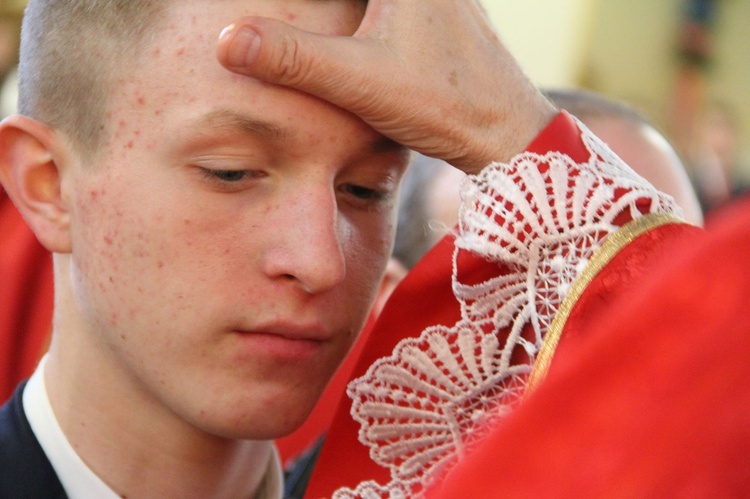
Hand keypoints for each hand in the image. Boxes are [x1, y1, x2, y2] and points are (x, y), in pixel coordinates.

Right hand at [216, 0, 556, 171]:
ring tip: (289, 21)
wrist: (506, 131)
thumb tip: (226, 41)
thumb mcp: (361, 81)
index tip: (246, 5)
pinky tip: (332, 28)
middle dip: (310, 5)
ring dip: (326, 8)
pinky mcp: (433, 8)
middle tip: (266, 16)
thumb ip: (293, 58)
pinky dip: (350, 9)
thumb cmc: (444, 104)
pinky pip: (380, 2)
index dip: (297, 0)